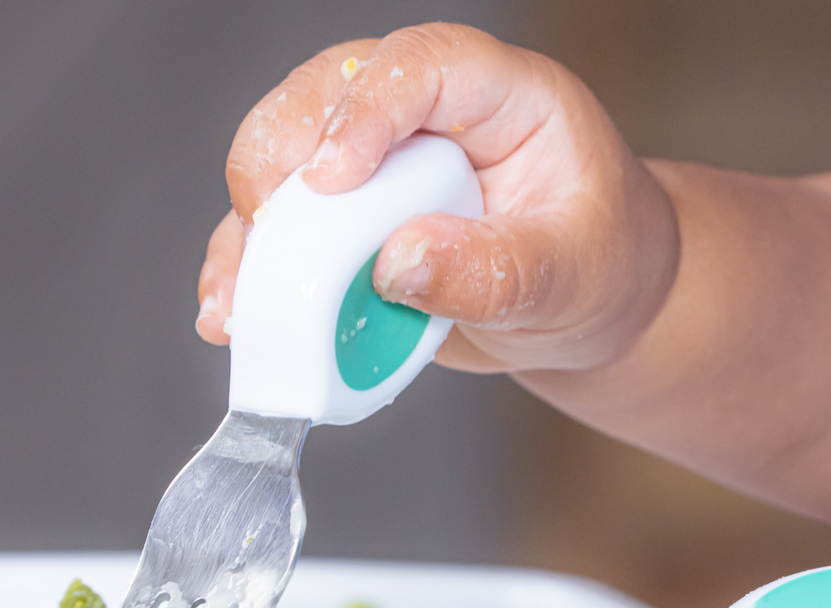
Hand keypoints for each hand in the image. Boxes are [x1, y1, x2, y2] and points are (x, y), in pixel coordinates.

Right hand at [196, 23, 677, 373]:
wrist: (592, 306)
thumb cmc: (600, 266)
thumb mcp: (571, 274)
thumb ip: (497, 270)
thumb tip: (397, 262)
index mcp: (502, 96)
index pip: (424, 66)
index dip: (368, 108)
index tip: (333, 178)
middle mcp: (429, 115)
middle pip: (327, 94)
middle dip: (280, 156)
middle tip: (265, 224)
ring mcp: (380, 165)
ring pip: (286, 157)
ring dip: (252, 227)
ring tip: (235, 299)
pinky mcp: (350, 221)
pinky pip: (285, 231)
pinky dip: (252, 271)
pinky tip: (231, 317)